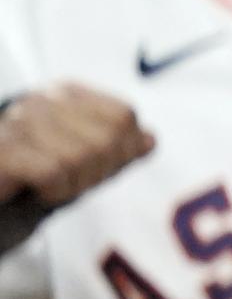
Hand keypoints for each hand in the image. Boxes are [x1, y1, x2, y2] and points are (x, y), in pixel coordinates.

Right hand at [0, 82, 152, 247]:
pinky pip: (52, 172)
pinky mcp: (2, 152)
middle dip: (101, 171)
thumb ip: (122, 147)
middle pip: (107, 137)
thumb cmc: (42, 177)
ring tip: (57, 188)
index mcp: (66, 94)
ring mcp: (16, 123)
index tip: (103, 168)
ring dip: (76, 185)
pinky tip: (41, 192)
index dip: (124, 150)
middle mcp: (40, 101)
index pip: (123, 115)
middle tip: (77, 183)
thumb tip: (150, 139)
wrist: (0, 204)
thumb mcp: (91, 161)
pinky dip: (55, 191)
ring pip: (81, 156)